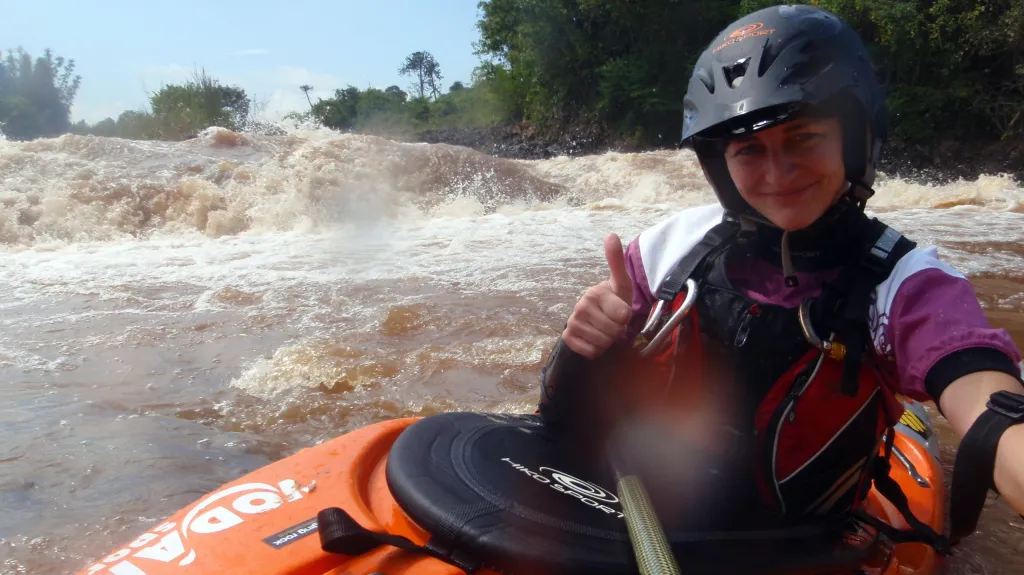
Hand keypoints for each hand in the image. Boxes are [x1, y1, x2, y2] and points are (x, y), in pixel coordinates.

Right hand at [562, 233, 633, 358]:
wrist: (598, 317)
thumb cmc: (614, 301)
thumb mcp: (621, 283)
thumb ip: (616, 261)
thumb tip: (611, 234)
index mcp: (594, 292)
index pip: (623, 316)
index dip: (627, 318)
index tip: (622, 312)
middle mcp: (580, 306)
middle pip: (614, 332)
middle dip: (618, 331)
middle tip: (613, 322)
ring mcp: (573, 322)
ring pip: (603, 343)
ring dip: (608, 341)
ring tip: (605, 330)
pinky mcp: (568, 337)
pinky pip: (591, 352)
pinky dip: (597, 350)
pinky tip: (595, 338)